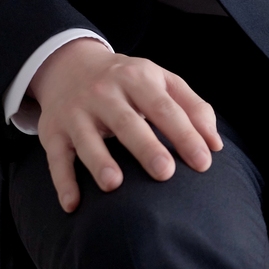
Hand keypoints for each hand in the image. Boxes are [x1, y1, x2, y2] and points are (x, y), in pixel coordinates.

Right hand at [30, 38, 222, 212]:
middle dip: (145, 146)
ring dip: (98, 160)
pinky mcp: (53, 131)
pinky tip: (73, 204)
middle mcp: (103, 93)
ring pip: (86, 138)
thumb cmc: (127, 82)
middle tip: (165, 173)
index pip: (163, 107)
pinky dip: (62, 181)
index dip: (184, 134)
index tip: (203, 163)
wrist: (69, 64)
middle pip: (126, 121)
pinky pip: (56, 157)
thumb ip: (192, 107)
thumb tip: (215, 145)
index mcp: (135, 78)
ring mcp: (76, 111)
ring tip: (114, 184)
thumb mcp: (160, 80)